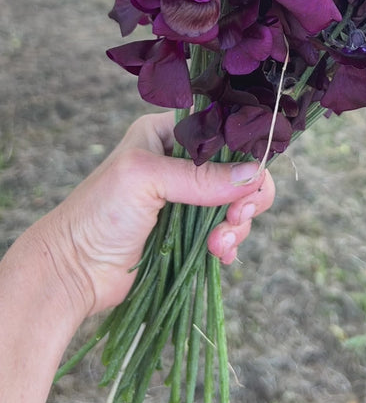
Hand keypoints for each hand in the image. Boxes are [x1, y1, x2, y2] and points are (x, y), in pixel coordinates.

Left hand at [32, 112, 274, 318]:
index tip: (247, 182)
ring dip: (237, 225)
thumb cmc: (99, 213)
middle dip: (245, 196)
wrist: (74, 271)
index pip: (222, 131)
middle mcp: (180, 161)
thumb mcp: (147, 179)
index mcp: (166, 134)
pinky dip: (230, 244)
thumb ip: (201, 177)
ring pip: (236, 203)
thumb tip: (254, 174)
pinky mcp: (190, 232)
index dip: (244, 153)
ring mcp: (186, 199)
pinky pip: (227, 231)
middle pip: (237, 169)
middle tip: (237, 218)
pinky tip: (219, 255)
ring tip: (218, 245)